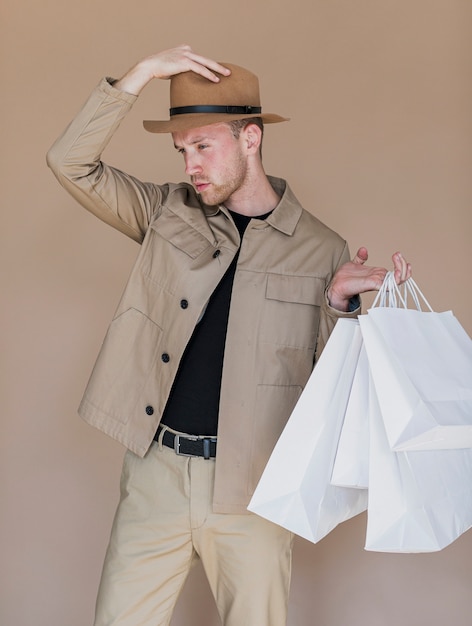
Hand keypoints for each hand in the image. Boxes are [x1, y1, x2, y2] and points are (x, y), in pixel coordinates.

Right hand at [114, 44, 230, 94]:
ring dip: (217, 70)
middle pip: (206, 59)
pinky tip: (215, 80)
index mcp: (185, 49)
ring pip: (205, 63)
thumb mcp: (173, 66)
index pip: (200, 59)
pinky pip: (200, 69)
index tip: (218, 72)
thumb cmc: (160, 68)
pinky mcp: (184, 61)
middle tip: (228, 72)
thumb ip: (182, 69)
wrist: (150, 66)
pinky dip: (208, 74)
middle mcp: (187, 50)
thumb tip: (187, 79)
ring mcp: (186, 54)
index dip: (209, 66)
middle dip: (218, 66)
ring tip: (226, 75)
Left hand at [327, 247, 411, 311]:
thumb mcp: (354, 264)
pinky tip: (397, 273)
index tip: (397, 254)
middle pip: (401, 275)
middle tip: (397, 255)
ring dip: (402, 270)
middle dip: (402, 264)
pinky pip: (390, 286)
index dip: (400, 263)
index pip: (396, 271)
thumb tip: (363, 249)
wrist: (336, 286)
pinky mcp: (373, 285)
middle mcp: (380, 279)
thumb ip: (360, 258)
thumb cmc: (345, 279)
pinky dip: (396, 280)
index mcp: (377, 274)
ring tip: (398, 259)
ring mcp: (378, 283)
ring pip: (399, 280)